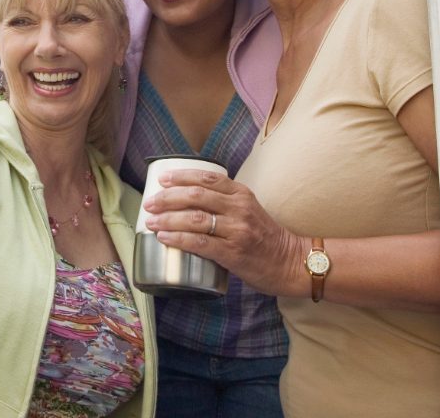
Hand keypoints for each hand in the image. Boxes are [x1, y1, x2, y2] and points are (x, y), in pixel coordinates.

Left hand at [142, 168, 305, 297]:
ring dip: (167, 219)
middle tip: (150, 203)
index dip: (181, 176)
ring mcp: (236, 231)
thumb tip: (186, 200)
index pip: (207, 178)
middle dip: (168, 197)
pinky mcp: (233, 253)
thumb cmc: (264, 237)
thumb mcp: (248, 210)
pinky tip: (164, 238)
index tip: (162, 179)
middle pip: (196, 196)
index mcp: (241, 194)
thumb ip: (224, 203)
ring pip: (194, 219)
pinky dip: (178, 239)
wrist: (289, 263)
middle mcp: (239, 208)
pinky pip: (199, 243)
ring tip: (150, 221)